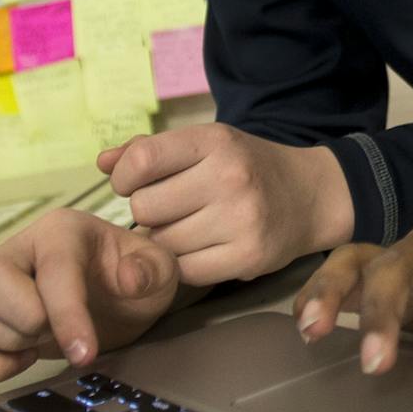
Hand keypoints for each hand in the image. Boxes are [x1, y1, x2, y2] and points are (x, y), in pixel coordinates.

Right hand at [0, 209, 180, 383]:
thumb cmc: (137, 279)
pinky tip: (20, 361)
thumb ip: (151, 270)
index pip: (51, 270)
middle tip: (57, 331)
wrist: (123, 300)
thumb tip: (128, 279)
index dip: (66, 315)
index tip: (84, 353)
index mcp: (60, 232)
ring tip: (42, 342)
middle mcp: (17, 252)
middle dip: (24, 319)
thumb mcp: (162, 270)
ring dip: (4, 340)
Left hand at [100, 125, 351, 285]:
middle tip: (172, 210)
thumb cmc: (246, 167)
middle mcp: (230, 176)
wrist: (311, 196)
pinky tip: (202, 249)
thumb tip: (101, 163)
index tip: (134, 184)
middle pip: (145, 207)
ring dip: (166, 241)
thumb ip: (151, 151)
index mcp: (215, 141)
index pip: (142, 160)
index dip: (125, 178)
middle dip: (149, 213)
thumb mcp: (206, 145)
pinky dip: (185, 264)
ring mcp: (242, 219)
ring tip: (190, 228)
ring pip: (162, 243)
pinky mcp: (249, 257)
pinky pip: (186, 271)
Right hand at [293, 216, 412, 402]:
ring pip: (356, 261)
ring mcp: (398, 252)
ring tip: (310, 330)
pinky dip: (318, 293)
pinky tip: (303, 326)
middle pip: (397, 270)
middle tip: (372, 364)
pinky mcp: (376, 265)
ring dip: (330, 292)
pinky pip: (341, 270)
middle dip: (381, 316)